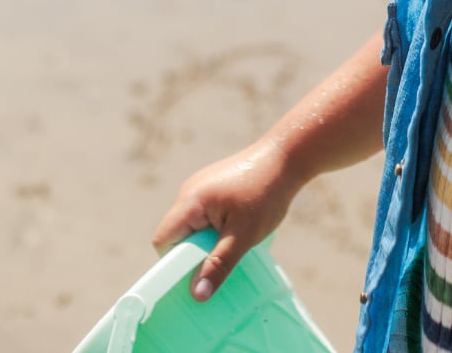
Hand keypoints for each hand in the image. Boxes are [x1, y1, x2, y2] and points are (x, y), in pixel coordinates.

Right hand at [152, 139, 296, 299]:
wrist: (288, 156)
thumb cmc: (267, 192)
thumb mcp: (244, 235)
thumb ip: (219, 264)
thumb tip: (197, 296)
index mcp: (190, 200)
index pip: (163, 239)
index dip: (174, 262)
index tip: (197, 274)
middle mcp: (191, 191)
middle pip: (178, 233)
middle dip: (195, 252)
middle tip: (220, 262)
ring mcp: (203, 185)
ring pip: (193, 224)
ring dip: (208, 240)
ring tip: (234, 244)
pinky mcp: (216, 185)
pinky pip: (205, 214)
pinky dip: (216, 227)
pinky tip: (239, 229)